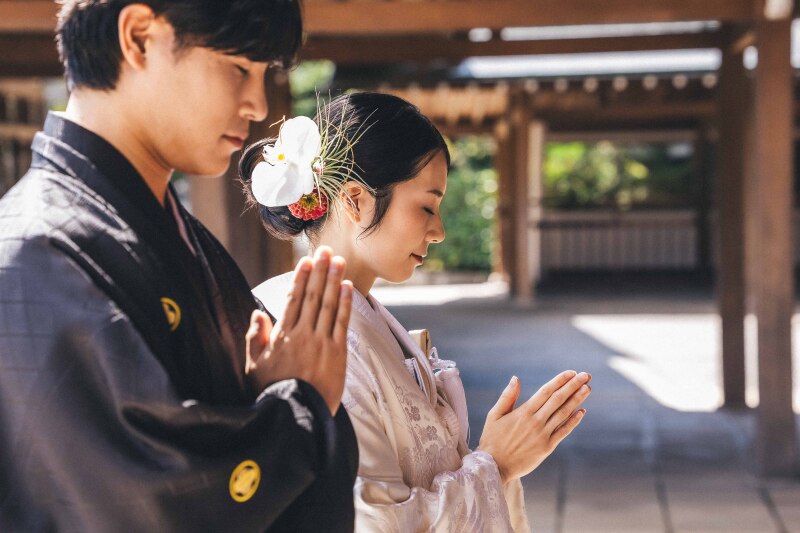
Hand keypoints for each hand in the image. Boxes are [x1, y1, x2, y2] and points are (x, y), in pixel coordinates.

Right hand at [245, 246, 352, 414]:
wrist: (294, 415)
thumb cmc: (271, 392)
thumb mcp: (254, 366)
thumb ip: (255, 339)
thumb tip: (257, 314)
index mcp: (282, 336)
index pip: (293, 299)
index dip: (300, 277)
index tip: (306, 260)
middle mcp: (303, 334)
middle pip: (313, 296)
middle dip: (320, 271)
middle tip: (326, 250)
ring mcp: (322, 343)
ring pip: (328, 305)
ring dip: (334, 280)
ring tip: (338, 261)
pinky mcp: (338, 354)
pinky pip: (342, 323)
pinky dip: (345, 304)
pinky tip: (347, 287)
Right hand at [478, 370, 590, 482]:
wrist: (495, 467)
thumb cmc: (492, 439)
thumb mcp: (494, 415)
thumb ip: (507, 396)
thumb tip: (515, 378)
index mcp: (523, 412)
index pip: (545, 391)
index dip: (560, 381)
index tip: (571, 372)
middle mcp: (535, 421)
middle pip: (558, 399)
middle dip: (573, 386)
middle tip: (586, 375)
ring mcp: (542, 435)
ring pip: (563, 414)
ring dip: (577, 400)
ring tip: (587, 388)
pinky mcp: (547, 447)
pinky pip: (563, 432)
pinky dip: (573, 421)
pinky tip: (582, 411)